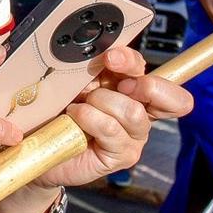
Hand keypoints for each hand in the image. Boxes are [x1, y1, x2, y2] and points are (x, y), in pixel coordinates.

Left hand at [31, 46, 191, 189]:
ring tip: (78, 106)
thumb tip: (103, 57)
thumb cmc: (61, 112)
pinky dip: (87, 117)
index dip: (137, 63)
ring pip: (133, 110)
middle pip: (171, 98)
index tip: (110, 58)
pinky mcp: (123, 155)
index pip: (165, 75)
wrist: (41, 145)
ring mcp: (135, 137)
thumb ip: (97, 69)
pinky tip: (74, 118)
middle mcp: (142, 113)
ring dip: (99, 101)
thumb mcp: (79, 81)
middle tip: (102, 85)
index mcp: (136, 90)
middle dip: (138, 84)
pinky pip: (110, 128)